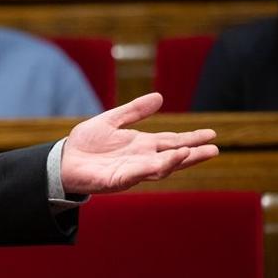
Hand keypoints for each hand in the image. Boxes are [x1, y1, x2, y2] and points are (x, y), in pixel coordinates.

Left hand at [61, 93, 217, 194]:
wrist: (63, 159)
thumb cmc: (86, 143)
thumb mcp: (111, 120)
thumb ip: (134, 111)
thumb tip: (160, 97)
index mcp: (141, 145)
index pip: (172, 141)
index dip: (191, 138)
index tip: (212, 134)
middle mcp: (141, 159)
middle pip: (173, 156)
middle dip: (193, 153)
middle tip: (214, 149)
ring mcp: (131, 170)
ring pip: (161, 167)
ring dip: (178, 161)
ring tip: (195, 152)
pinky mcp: (118, 180)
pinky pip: (140, 173)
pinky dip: (156, 166)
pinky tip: (168, 160)